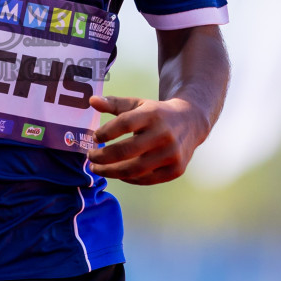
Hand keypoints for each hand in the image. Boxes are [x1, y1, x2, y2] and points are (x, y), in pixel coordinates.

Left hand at [85, 94, 210, 184]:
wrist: (191, 122)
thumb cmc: (157, 113)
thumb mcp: (138, 104)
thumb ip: (114, 103)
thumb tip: (92, 101)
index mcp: (153, 114)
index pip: (124, 124)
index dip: (105, 132)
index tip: (94, 137)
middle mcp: (164, 135)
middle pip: (126, 151)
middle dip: (102, 157)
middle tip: (90, 157)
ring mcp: (171, 154)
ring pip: (134, 170)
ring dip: (111, 172)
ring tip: (97, 168)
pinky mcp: (175, 170)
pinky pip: (145, 179)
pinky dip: (127, 178)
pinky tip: (117, 173)